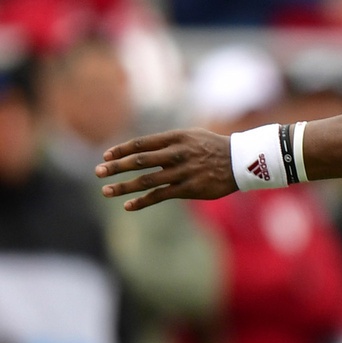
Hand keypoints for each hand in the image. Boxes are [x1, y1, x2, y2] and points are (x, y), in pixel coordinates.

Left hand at [97, 128, 233, 210]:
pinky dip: (143, 201)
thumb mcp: (191, 136)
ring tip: (106, 191)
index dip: (121, 150)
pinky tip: (128, 206)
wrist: (242, 161)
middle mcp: (177, 154)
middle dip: (116, 167)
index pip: (141, 143)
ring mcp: (183, 172)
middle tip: (98, 172)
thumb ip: (167, 142)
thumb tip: (142, 150)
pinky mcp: (189, 189)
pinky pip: (161, 195)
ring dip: (124, 186)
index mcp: (175, 138)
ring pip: (147, 180)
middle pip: (139, 161)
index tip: (106, 155)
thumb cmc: (214, 147)